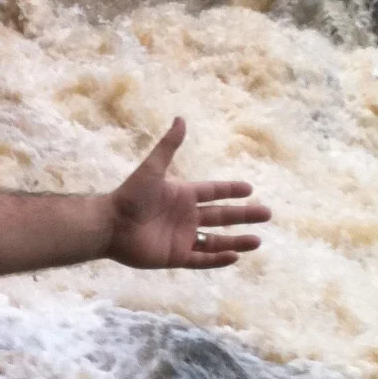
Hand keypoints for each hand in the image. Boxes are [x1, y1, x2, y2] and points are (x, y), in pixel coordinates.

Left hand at [105, 118, 268, 269]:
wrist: (111, 225)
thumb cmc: (130, 196)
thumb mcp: (152, 169)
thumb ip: (169, 146)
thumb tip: (180, 119)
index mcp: (183, 195)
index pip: (213, 192)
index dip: (231, 190)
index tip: (250, 189)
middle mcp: (186, 216)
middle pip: (221, 216)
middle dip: (244, 215)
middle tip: (267, 214)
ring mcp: (181, 237)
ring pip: (215, 240)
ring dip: (236, 240)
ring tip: (258, 241)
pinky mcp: (175, 256)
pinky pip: (201, 260)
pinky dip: (217, 260)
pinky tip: (235, 256)